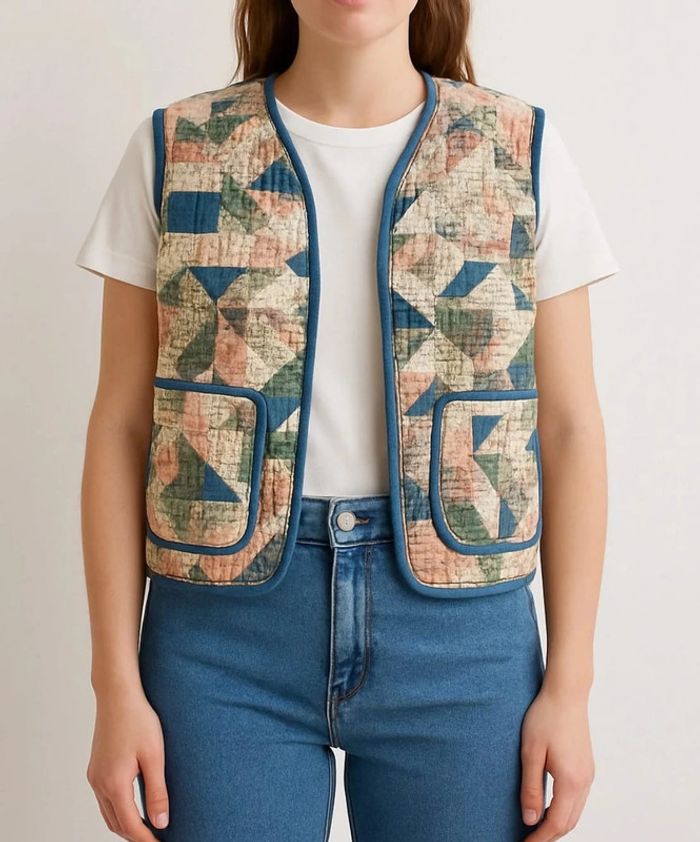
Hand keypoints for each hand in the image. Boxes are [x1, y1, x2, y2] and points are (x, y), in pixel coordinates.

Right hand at [87, 687, 168, 839]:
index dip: (145, 839)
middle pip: (115, 823)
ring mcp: (94, 775)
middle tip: (155, 837)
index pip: (129, 825)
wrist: (117, 696)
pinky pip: (104, 799)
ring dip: (125, 823)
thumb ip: (157, 792)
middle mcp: (99, 783)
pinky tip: (132, 805)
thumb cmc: (139, 720)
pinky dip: (117, 809)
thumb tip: (161, 823)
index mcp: (114, 783)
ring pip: (108, 812)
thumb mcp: (154, 756)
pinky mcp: (95, 767)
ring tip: (146, 826)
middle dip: (134, 835)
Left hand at [520, 685, 594, 839]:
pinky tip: (550, 808)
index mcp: (571, 780)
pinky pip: (578, 799)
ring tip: (536, 829)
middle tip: (528, 840)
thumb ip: (531, 788)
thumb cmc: (546, 717)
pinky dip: (564, 811)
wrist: (567, 693)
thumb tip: (530, 820)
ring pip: (575, 812)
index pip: (556, 823)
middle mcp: (585, 781)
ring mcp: (588, 774)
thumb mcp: (531, 752)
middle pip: (569, 822)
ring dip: (557, 824)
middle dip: (549, 835)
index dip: (540, 839)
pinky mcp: (587, 766)